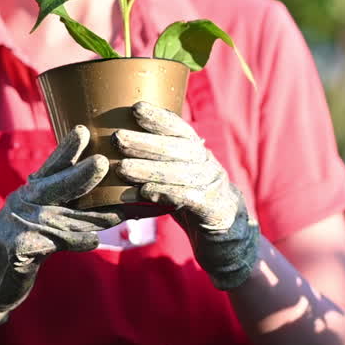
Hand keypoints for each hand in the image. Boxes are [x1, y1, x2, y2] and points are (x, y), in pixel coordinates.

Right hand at [0, 125, 123, 323]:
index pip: (52, 166)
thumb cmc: (23, 240)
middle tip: (102, 162)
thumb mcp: (37, 213)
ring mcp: (22, 224)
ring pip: (68, 218)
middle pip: (58, 185)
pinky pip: (58, 243)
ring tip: (121, 212)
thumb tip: (99, 181)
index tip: (82, 130)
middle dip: (81, 174)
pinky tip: (94, 241)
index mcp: (32, 190)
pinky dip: (78, 242)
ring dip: (97, 217)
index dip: (67, 149)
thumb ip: (61, 198)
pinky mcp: (21, 248)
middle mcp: (25, 202)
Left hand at [114, 101, 259, 289]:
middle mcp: (208, 165)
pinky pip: (189, 199)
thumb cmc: (192, 201)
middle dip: (146, 142)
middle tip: (117, 138)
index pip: (180, 129)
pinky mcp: (214, 211)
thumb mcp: (180, 177)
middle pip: (178, 149)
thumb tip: (119, 144)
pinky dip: (166, 194)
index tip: (136, 108)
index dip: (160, 117)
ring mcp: (214, 187)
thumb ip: (161, 161)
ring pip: (181, 173)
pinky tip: (145, 193)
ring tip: (123, 168)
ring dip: (150, 169)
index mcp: (199, 153)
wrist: (227, 235)